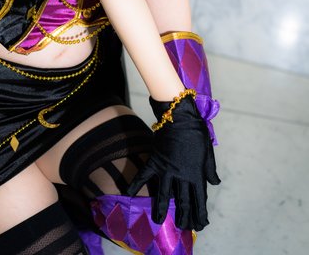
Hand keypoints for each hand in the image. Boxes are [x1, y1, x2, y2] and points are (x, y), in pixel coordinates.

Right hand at [127, 93, 219, 230]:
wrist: (180, 117)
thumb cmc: (196, 132)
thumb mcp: (208, 151)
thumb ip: (210, 169)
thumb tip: (214, 183)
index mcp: (196, 173)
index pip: (200, 199)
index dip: (200, 213)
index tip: (201, 225)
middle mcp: (182, 175)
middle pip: (183, 201)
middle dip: (184, 217)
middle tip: (183, 228)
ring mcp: (167, 169)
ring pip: (164, 194)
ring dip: (162, 209)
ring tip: (159, 221)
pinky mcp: (155, 161)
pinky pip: (144, 175)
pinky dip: (136, 184)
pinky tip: (130, 194)